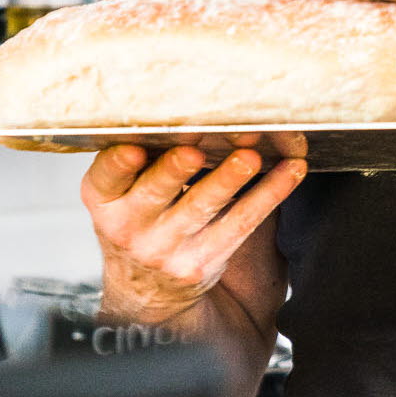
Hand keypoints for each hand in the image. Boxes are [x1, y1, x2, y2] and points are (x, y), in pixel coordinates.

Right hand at [81, 141, 306, 324]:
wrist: (148, 290)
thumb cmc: (142, 219)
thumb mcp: (123, 194)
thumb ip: (146, 159)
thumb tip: (196, 106)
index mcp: (105, 200)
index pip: (105, 178)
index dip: (118, 164)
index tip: (135, 148)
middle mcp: (128, 227)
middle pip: (154, 192)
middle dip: (175, 169)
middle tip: (194, 150)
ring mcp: (165, 248)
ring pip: (201, 207)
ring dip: (227, 179)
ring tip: (250, 157)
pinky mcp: (202, 260)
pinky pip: (241, 223)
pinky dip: (269, 193)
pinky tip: (291, 171)